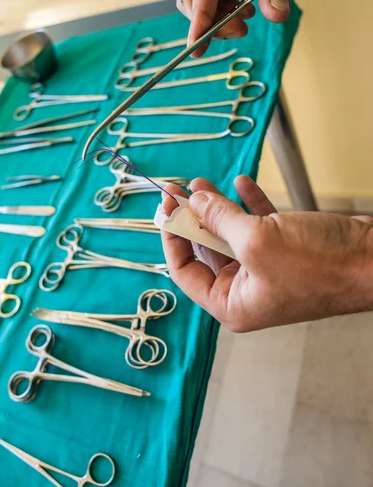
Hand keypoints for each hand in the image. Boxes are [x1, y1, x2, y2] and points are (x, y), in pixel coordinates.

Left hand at [161, 176, 372, 331]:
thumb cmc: (320, 265)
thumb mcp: (257, 240)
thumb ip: (219, 219)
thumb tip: (193, 202)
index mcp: (233, 303)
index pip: (185, 272)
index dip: (172, 238)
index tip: (166, 208)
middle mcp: (246, 290)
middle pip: (206, 250)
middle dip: (193, 218)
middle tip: (179, 190)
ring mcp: (266, 269)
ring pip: (230, 234)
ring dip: (216, 208)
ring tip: (201, 184)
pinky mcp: (286, 251)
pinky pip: (257, 226)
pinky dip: (248, 204)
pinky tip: (240, 183)